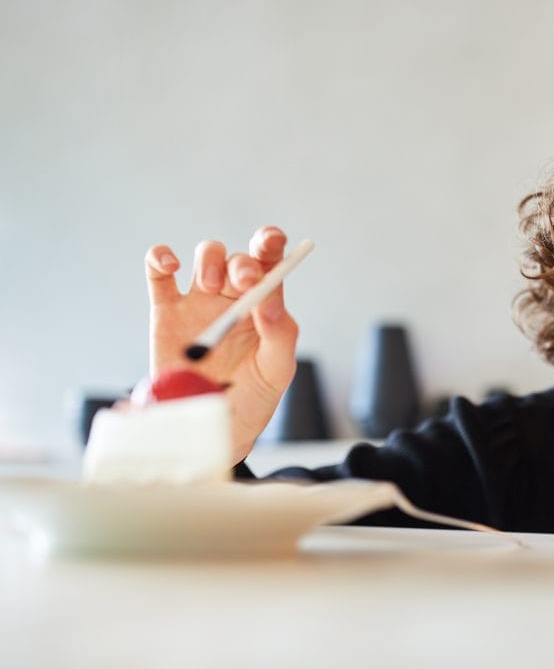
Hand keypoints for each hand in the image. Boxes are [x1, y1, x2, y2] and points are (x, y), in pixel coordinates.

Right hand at [145, 226, 298, 462]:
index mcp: (263, 305)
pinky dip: (159, 258)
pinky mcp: (166, 311)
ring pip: (205, 256)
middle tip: (244, 282)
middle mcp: (233, 297)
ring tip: (212, 288)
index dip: (270, 242)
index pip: (270, 261)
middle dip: (242, 262)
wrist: (211, 427)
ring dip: (210, 261)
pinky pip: (158, 274)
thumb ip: (280, 333)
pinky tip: (170, 265)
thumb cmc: (252, 397)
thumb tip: (268, 299)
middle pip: (238, 258)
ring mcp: (199, 302)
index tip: (270, 241)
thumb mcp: (277, 370)